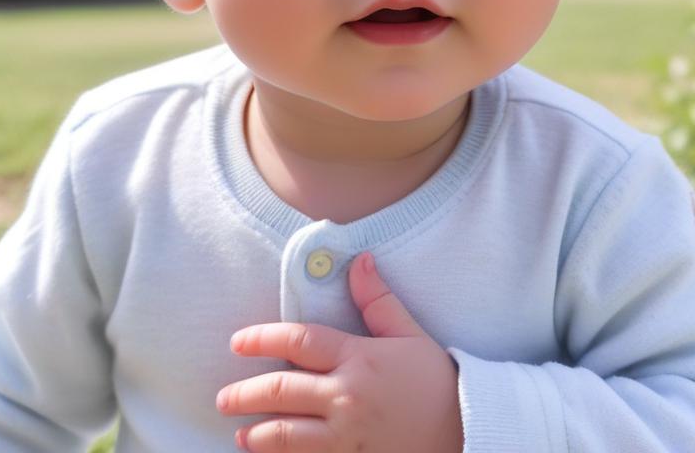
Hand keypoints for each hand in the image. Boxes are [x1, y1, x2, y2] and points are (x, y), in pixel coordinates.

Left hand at [216, 251, 464, 452]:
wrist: (470, 431)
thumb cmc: (438, 382)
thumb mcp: (410, 336)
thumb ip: (378, 300)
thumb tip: (358, 259)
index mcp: (358, 358)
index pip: (298, 340)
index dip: (262, 339)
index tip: (237, 342)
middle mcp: (346, 397)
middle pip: (279, 391)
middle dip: (244, 395)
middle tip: (224, 398)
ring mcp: (347, 437)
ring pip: (285, 436)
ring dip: (256, 435)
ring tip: (241, 433)